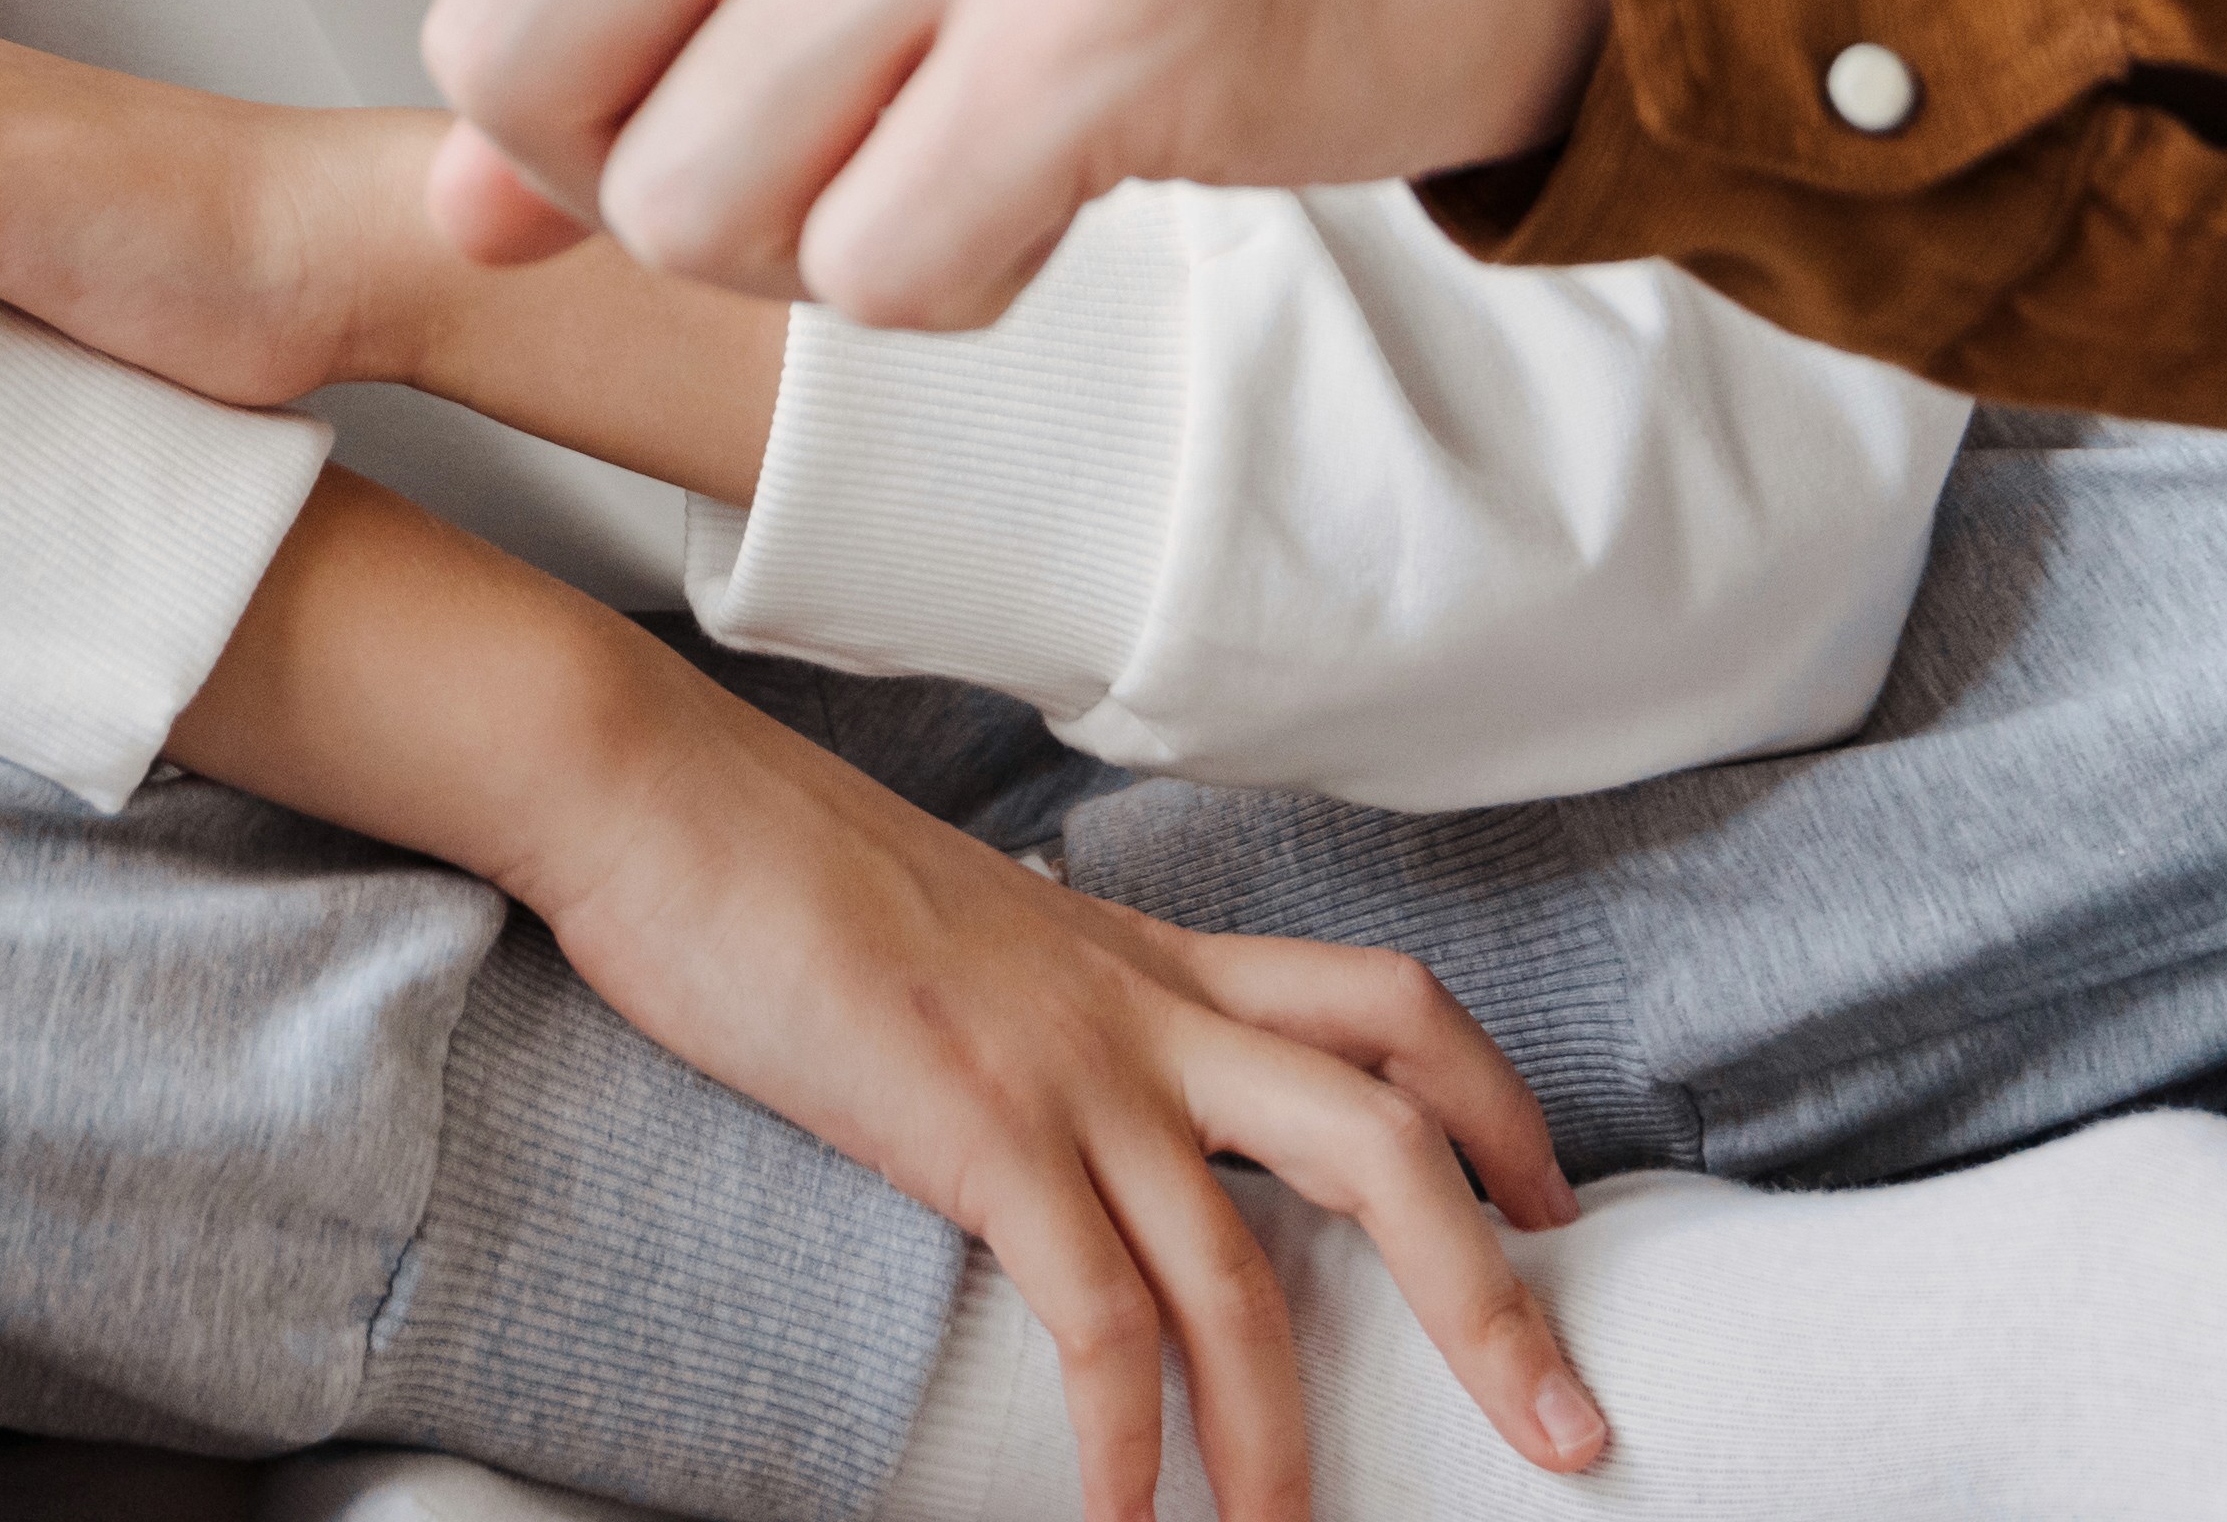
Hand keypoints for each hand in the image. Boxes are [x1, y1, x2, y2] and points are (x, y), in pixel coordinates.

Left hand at [0, 0, 1622, 327]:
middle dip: (615, 168)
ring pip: (687, 203)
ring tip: (963, 123)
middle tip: (809, 114)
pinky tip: (1059, 183)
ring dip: (806, 240)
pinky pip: (882, 272)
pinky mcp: (1095, 28)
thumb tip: (452, 199)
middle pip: (517, 73)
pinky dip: (951, 286)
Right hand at [213, 487, 1596, 1521]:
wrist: (657, 789)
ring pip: (1247, 1264)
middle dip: (1495, 1295)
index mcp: (1149, 954)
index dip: (1497, 1106)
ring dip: (1286, 1433)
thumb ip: (1047, 994)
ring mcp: (1064, 1068)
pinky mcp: (971, 1129)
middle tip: (1569, 1426)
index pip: (1390, 1009)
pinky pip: (1091, 1312)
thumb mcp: (965, 924)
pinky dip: (1125, 1437)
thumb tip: (1061, 1064)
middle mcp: (1142, 1008)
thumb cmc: (778, 862)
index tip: (1554, 1204)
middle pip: (1390, 1139)